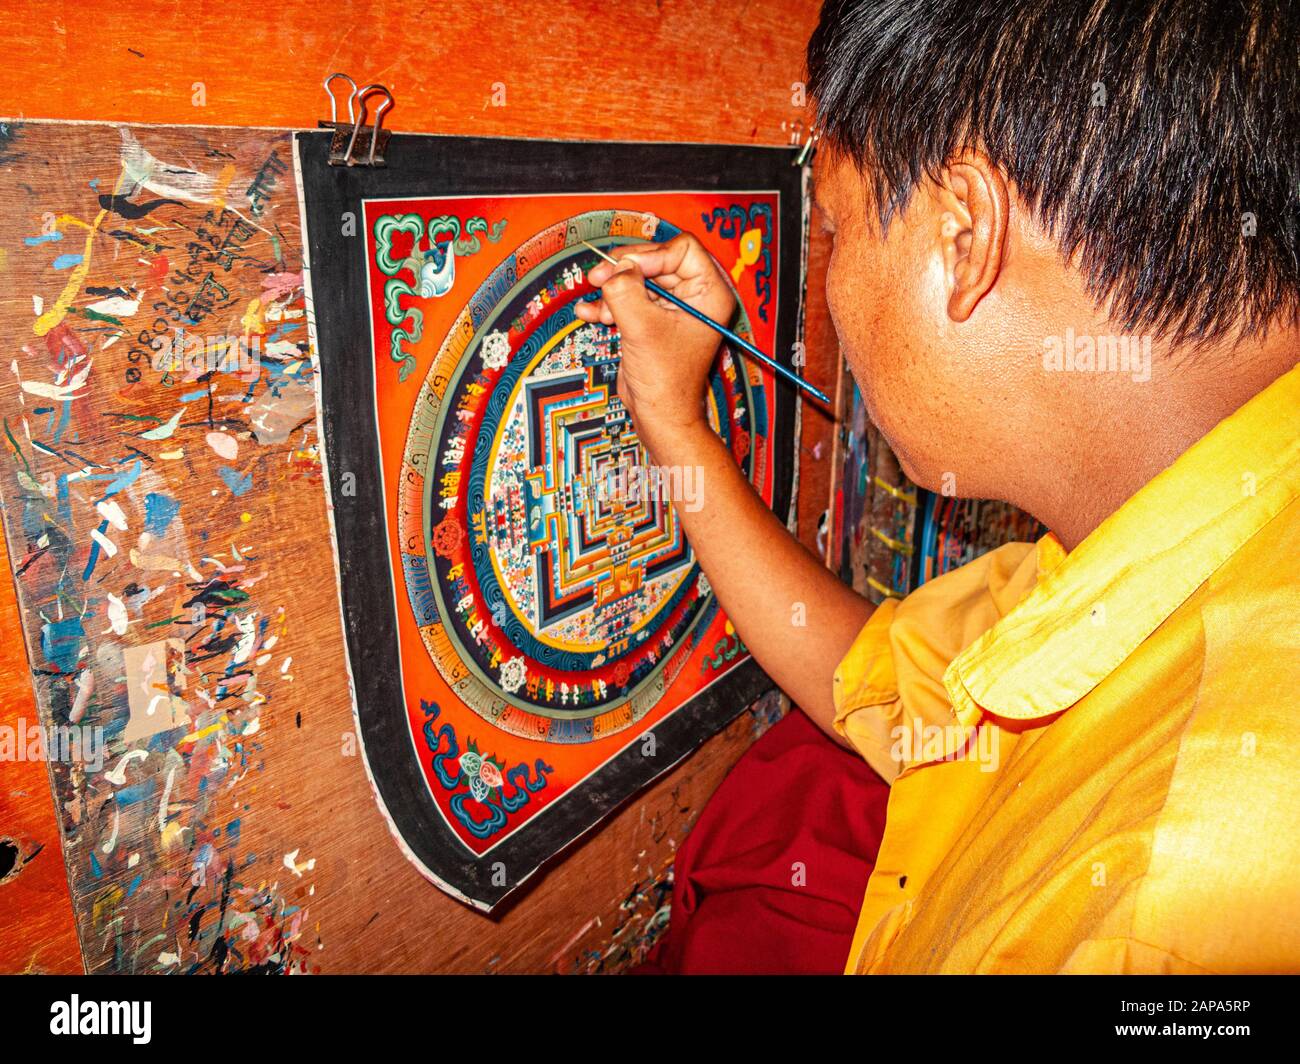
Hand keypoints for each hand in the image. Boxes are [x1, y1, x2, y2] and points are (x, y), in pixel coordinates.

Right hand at [575, 234, 735, 456]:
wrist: (658, 416)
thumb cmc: (665, 379)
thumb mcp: (642, 327)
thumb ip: (625, 291)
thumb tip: (614, 270)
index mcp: (709, 293)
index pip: (681, 249)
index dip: (650, 255)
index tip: (626, 271)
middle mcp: (695, 296)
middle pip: (655, 260)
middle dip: (624, 270)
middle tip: (597, 277)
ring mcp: (672, 308)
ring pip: (638, 278)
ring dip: (612, 289)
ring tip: (596, 305)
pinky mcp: (653, 320)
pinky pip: (629, 299)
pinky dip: (608, 303)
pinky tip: (588, 312)